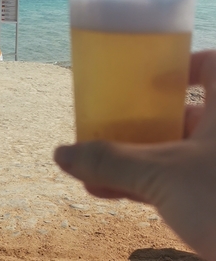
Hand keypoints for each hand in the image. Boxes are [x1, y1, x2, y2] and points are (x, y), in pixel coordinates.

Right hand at [54, 51, 215, 260]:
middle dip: (145, 124)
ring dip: (142, 161)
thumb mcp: (160, 176)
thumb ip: (110, 162)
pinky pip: (187, 183)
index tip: (149, 79)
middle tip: (110, 128)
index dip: (182, 66)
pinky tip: (117, 195)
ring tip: (98, 172)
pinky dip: (155, 186)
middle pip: (190, 114)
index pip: (212, 65)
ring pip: (184, 154)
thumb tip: (61, 153)